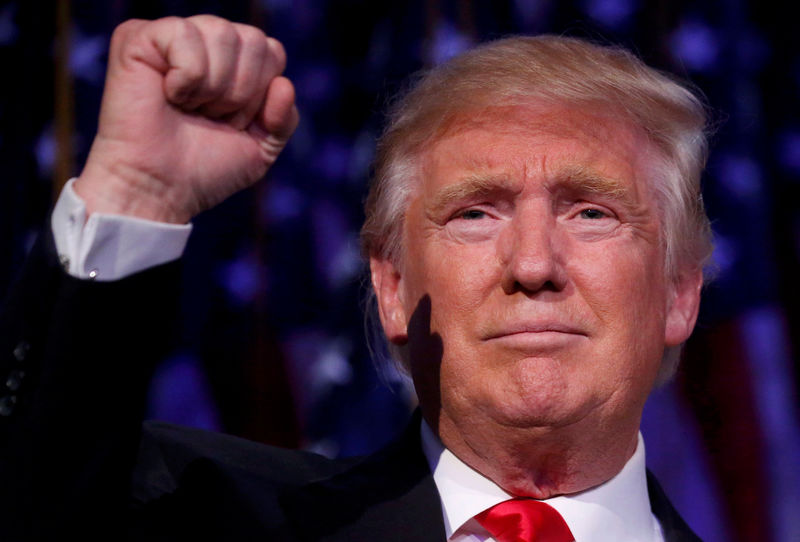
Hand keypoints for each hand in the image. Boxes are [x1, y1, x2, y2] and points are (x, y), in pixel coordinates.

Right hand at [74, 15, 298, 222]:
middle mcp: (204, 40)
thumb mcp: (261, 148)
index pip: (272, 52)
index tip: (232, 123)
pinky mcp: (138, 36)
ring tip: (187, 107)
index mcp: (233, 60)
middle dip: (239, 93)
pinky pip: (186, 35)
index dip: (259, 96)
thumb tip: (283, 84)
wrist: (160, 189)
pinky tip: (167, 94)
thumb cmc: (204, 168)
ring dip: (212, 88)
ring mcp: (171, 36)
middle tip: (208, 116)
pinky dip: (185, 77)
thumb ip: (285, 118)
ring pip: (223, 34)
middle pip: (254, 40)